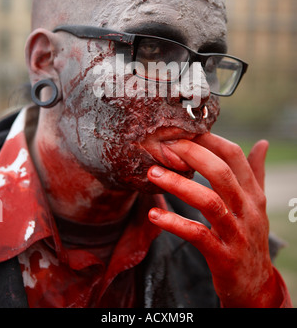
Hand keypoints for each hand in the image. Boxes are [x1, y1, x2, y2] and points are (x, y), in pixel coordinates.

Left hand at [147, 132, 282, 307]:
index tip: (183, 132)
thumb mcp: (257, 204)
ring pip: (209, 202)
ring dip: (179, 185)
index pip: (234, 156)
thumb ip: (256, 172)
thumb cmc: (250, 236)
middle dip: (192, 155)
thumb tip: (262, 143)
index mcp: (253, 193)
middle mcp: (248, 210)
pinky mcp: (224, 257)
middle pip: (221, 174)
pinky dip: (175, 223)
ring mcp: (237, 234)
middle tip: (165, 147)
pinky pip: (198, 235)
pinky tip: (154, 215)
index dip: (208, 140)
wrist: (255, 285)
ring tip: (153, 173)